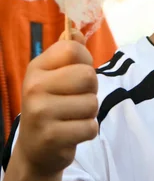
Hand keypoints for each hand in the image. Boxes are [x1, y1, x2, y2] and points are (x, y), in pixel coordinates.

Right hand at [17, 34, 98, 176]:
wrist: (34, 150)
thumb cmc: (50, 104)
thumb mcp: (54, 75)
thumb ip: (68, 52)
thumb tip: (76, 30)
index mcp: (36, 68)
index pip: (73, 49)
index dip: (86, 59)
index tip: (78, 72)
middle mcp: (34, 88)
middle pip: (88, 76)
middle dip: (91, 90)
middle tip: (76, 99)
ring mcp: (40, 114)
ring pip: (92, 104)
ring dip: (89, 113)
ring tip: (72, 117)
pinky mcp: (51, 138)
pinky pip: (90, 127)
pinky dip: (87, 131)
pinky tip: (72, 133)